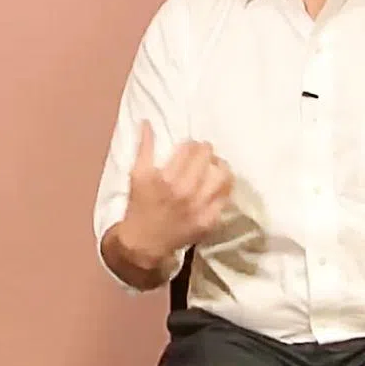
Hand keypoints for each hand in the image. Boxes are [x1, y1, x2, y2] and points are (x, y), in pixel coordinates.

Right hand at [120, 122, 232, 263]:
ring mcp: (201, 207)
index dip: (191, 144)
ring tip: (214, 165)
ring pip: (223, 175)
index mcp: (167, 177)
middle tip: (202, 153)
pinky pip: (226, 197)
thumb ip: (144, 147)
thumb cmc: (139, 205)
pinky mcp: (210, 220)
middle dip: (205, 151)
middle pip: (207, 157)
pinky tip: (217, 185)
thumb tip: (147, 122)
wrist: (145, 243)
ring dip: (220, 166)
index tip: (188, 147)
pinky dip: (224, 187)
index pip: (190, 148)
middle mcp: (186, 191)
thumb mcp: (137, 174)